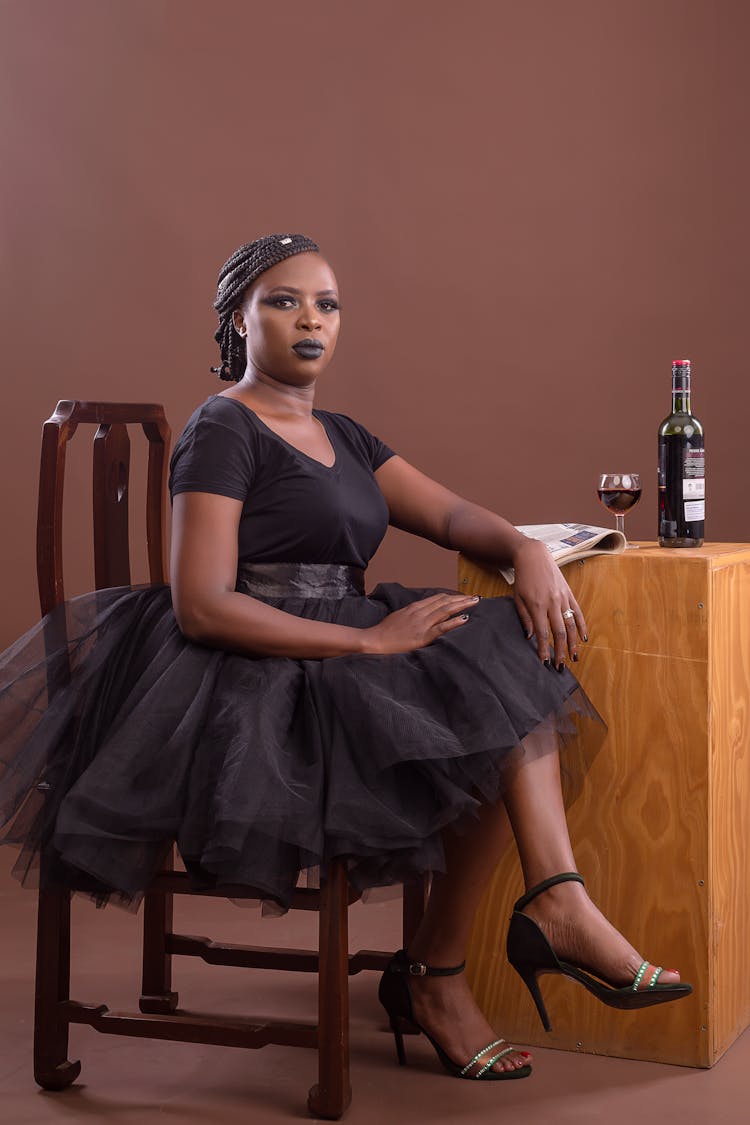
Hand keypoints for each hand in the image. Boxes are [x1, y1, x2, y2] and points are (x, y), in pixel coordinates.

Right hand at [361, 593, 478, 654]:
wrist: (374, 640)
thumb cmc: (384, 631)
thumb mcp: (399, 616)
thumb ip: (412, 613)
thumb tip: (421, 613)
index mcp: (414, 607)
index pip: (437, 598)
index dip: (452, 597)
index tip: (462, 596)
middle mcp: (420, 613)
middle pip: (445, 602)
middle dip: (461, 599)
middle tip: (475, 597)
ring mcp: (422, 624)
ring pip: (446, 611)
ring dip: (462, 605)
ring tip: (475, 602)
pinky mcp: (423, 636)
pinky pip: (442, 627)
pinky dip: (455, 622)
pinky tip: (465, 618)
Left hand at [511, 538, 587, 667]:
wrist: (534, 556)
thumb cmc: (523, 578)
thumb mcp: (517, 598)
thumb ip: (524, 618)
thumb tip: (530, 637)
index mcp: (537, 605)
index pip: (542, 633)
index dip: (544, 649)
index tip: (544, 662)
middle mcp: (552, 603)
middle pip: (559, 633)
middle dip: (560, 652)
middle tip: (559, 666)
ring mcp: (563, 598)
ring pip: (571, 625)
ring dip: (573, 643)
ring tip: (573, 658)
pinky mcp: (569, 593)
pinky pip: (578, 612)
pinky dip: (582, 626)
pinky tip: (583, 639)